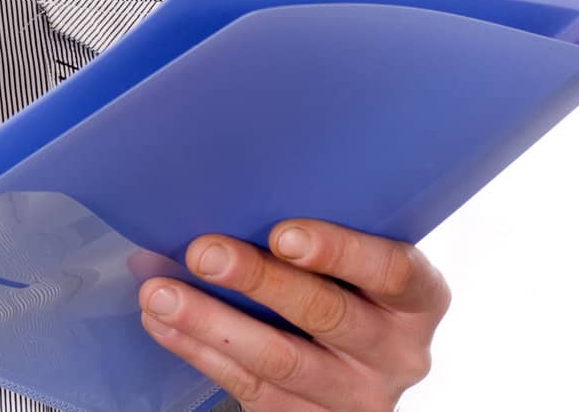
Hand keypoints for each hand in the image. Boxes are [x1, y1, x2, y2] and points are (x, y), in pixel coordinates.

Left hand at [137, 219, 448, 410]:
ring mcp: (353, 394)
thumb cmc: (343, 282)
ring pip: (280, 359)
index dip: (339, 251)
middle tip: (203, 252)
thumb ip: (315, 231)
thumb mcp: (354, 260)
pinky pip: (248, 386)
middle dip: (258, 280)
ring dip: (210, 321)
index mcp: (418, 299)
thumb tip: (226, 187)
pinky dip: (197, 349)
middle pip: (327, 313)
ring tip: (160, 293)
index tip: (282, 233)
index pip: (393, 272)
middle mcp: (396, 353)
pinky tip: (161, 323)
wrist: (348, 365)